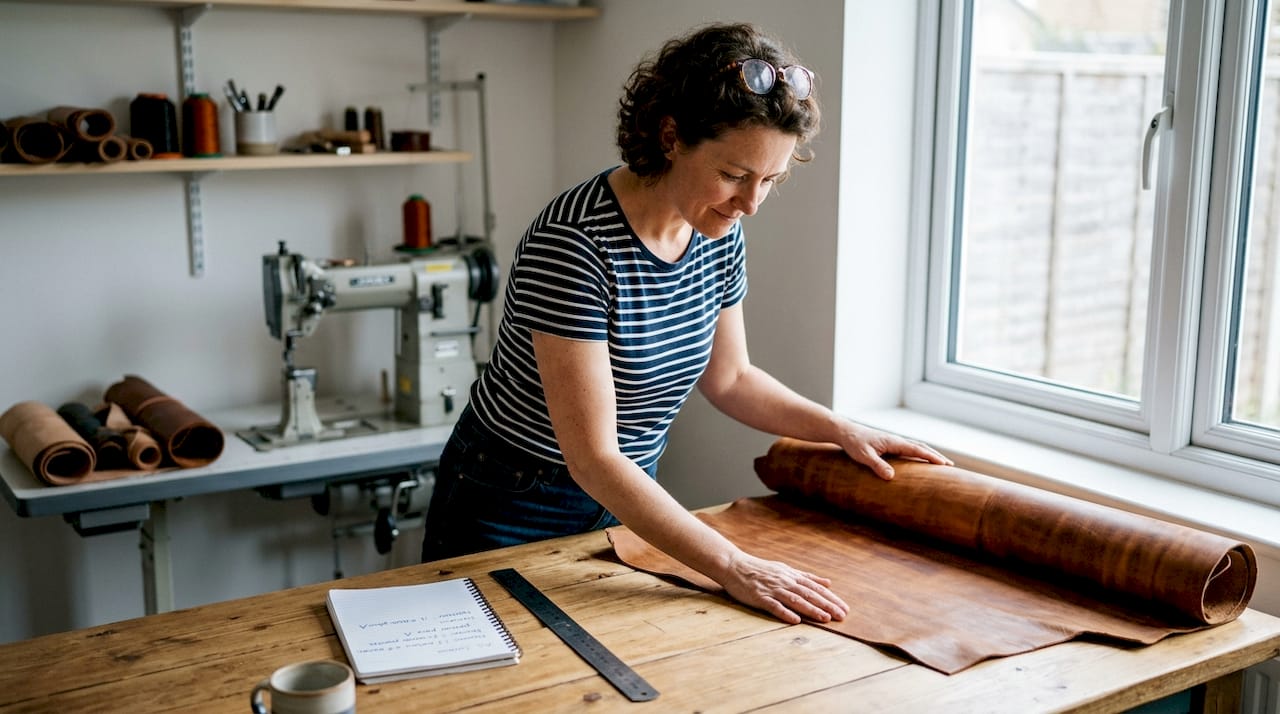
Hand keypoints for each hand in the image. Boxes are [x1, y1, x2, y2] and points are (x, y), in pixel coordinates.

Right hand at [717, 551, 848, 624]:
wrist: (734, 565)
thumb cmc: (760, 569)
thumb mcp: (786, 569)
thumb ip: (807, 577)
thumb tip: (828, 582)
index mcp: (791, 576)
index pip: (815, 588)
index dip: (831, 598)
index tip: (845, 608)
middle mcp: (784, 582)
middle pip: (809, 594)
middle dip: (826, 605)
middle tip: (842, 616)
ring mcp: (772, 589)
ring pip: (795, 600)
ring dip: (811, 610)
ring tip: (825, 618)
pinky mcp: (759, 597)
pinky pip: (773, 606)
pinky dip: (784, 613)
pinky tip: (795, 620)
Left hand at [838, 422, 952, 480]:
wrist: (846, 432)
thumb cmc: (854, 443)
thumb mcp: (864, 456)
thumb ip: (877, 465)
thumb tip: (891, 477)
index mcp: (894, 442)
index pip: (917, 449)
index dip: (931, 457)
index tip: (944, 464)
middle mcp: (897, 440)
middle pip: (921, 447)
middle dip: (935, 456)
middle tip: (950, 466)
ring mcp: (894, 442)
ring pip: (916, 447)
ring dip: (929, 454)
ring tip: (941, 464)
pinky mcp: (890, 445)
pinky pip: (909, 449)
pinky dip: (920, 454)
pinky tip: (921, 461)